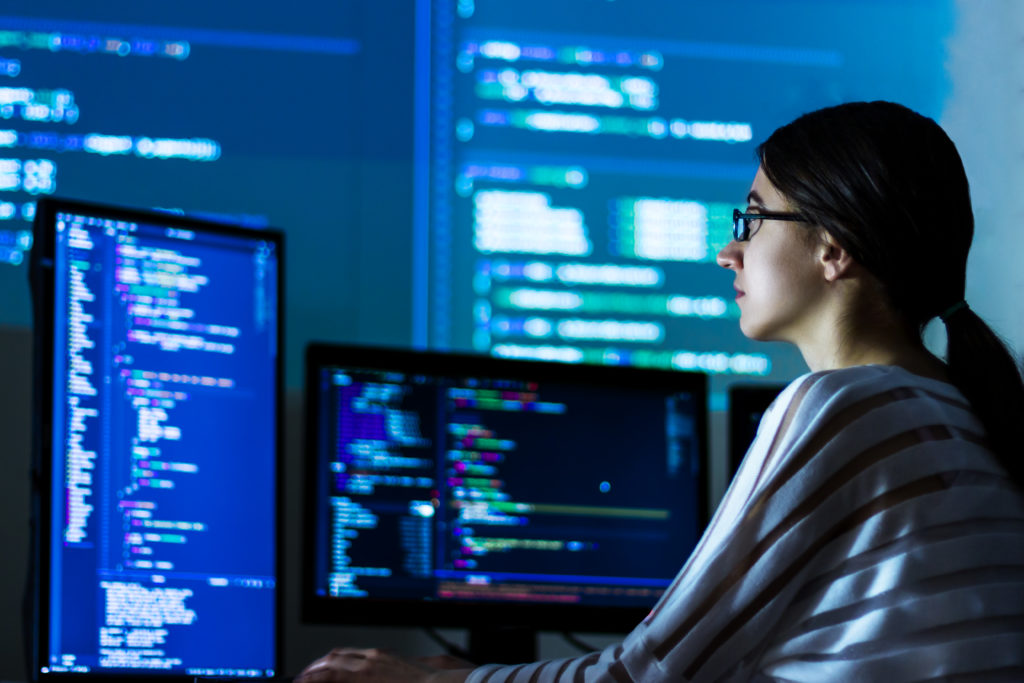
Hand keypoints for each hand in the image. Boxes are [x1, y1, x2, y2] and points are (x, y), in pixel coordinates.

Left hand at [296, 647, 472, 682]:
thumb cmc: (436, 682)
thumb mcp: (418, 671)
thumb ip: (401, 671)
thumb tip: (405, 674)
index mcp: (385, 657)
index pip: (352, 655)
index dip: (336, 662)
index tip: (328, 669)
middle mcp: (372, 657)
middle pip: (338, 656)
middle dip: (320, 664)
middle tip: (308, 675)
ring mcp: (366, 667)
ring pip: (331, 663)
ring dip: (314, 671)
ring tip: (302, 679)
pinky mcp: (362, 678)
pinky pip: (331, 676)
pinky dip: (315, 679)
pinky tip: (303, 682)